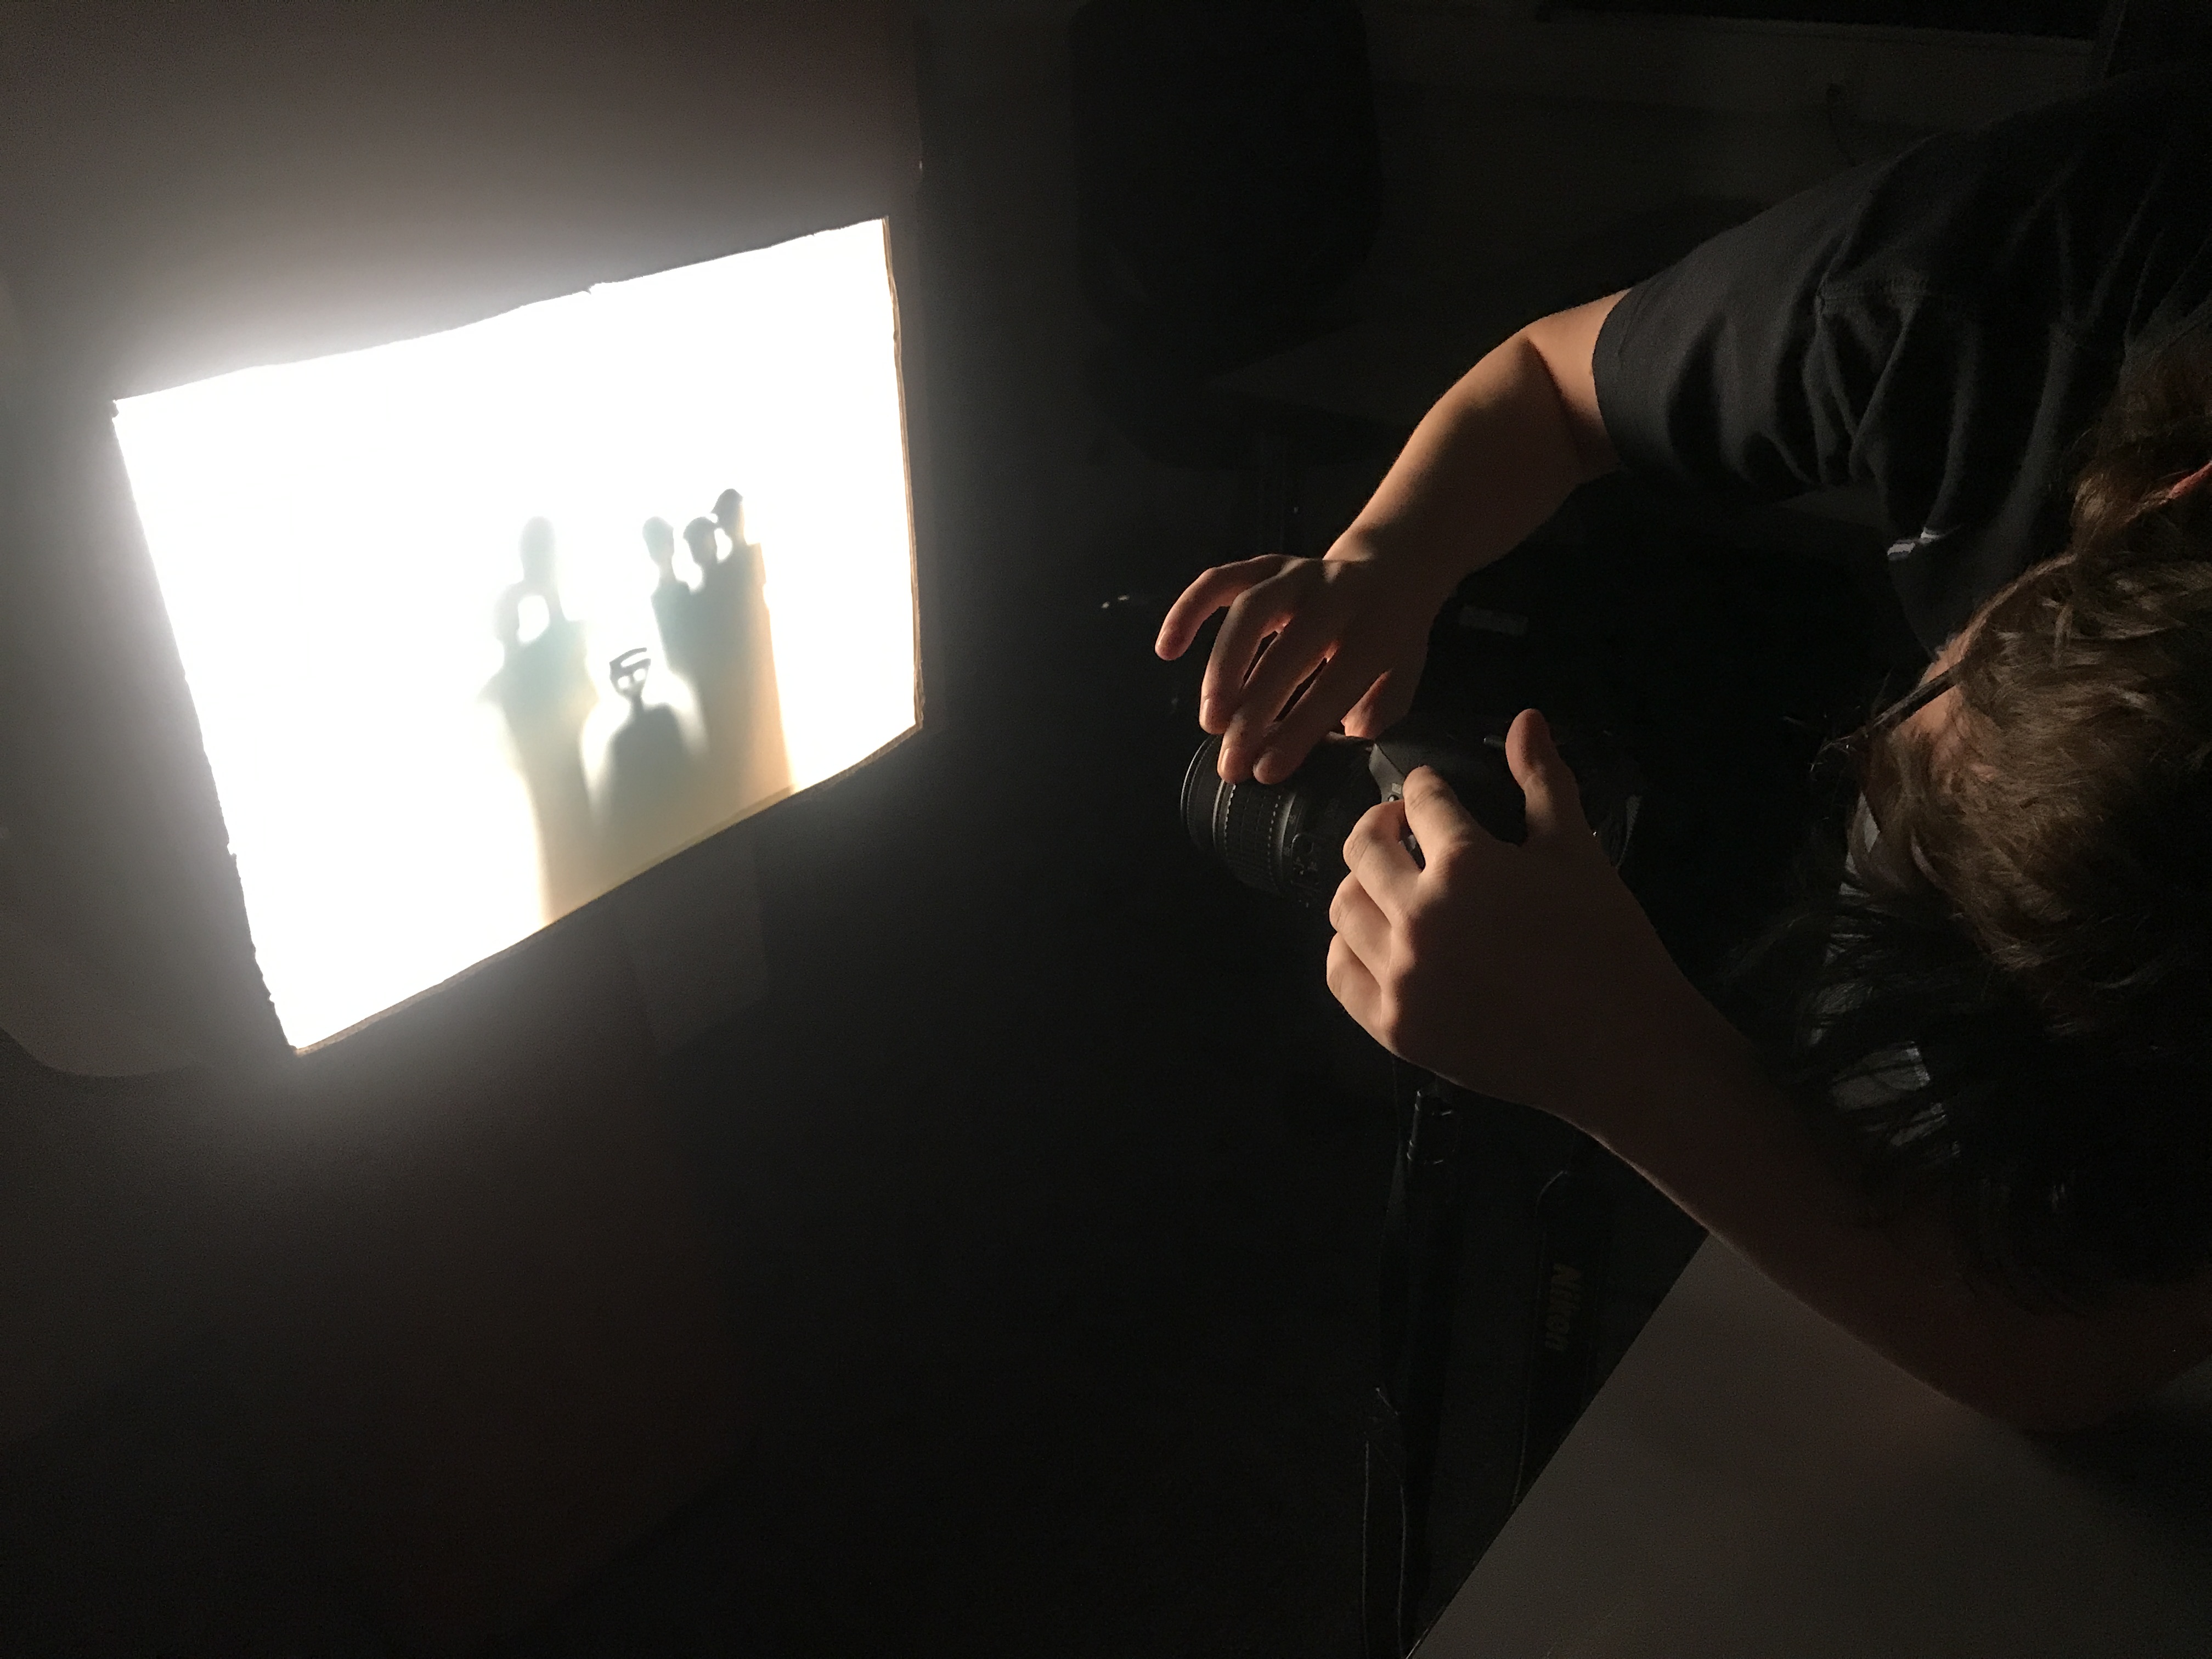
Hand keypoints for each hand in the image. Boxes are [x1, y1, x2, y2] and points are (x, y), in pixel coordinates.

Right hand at [1154, 541, 1455, 783]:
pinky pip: (1220, 581)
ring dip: (1223, 668)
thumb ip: (1371, 718)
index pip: (1333, 686)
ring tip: (1211, 720)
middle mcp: (1335, 595)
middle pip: (1287, 652)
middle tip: (1231, 759)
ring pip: (1250, 612)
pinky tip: (1167, 649)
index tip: (1266, 771)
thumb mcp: (1400, 680)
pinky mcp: (1266, 566)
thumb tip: (1327, 762)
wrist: (1392, 568)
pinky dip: (1188, 611)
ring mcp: (1297, 575)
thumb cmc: (1389, 637)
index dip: (1297, 731)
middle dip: (1254, 711)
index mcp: (1376, 630)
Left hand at [1325, 709, 1695, 1124]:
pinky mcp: (1395, 1028)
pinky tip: (1379, 939)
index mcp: (1465, 866)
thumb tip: (1526, 719)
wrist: (1621, 1049)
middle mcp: (1418, 917)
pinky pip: (1340, 974)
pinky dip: (1349, 949)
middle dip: (1382, 826)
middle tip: (1404, 830)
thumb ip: (1543, 782)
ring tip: (1392, 884)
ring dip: (1362, 885)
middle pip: (1363, 850)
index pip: (1422, 801)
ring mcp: (1401, 977)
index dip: (1427, 788)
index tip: (1432, 794)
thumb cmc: (1605, 945)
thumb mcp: (1576, 853)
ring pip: (1343, 909)